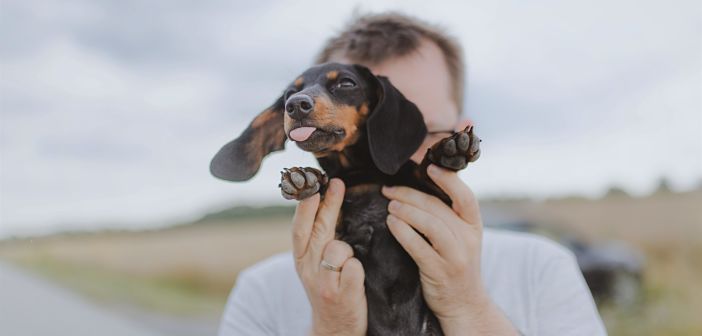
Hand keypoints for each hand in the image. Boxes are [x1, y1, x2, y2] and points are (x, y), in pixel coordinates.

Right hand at [291, 178, 366, 335]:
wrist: (334, 329)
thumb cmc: (329, 289)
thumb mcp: (316, 265)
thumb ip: (319, 238)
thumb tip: (325, 200)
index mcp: (300, 260)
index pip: (299, 228)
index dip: (305, 206)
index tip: (313, 185)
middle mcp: (308, 270)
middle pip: (318, 231)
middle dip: (328, 204)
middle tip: (337, 184)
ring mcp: (325, 283)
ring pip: (338, 249)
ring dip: (347, 250)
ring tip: (348, 266)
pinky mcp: (342, 295)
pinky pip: (354, 268)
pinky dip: (357, 268)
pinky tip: (355, 278)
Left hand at [382, 165, 516, 334]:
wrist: (464, 305)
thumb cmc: (455, 265)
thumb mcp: (461, 238)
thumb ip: (448, 216)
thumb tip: (422, 187)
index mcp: (474, 226)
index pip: (466, 197)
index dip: (448, 180)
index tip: (429, 168)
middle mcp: (468, 239)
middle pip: (439, 208)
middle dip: (411, 194)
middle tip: (389, 189)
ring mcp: (455, 256)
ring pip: (431, 225)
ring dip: (407, 211)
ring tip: (389, 205)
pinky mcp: (440, 272)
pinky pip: (419, 248)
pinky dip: (403, 233)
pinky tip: (391, 224)